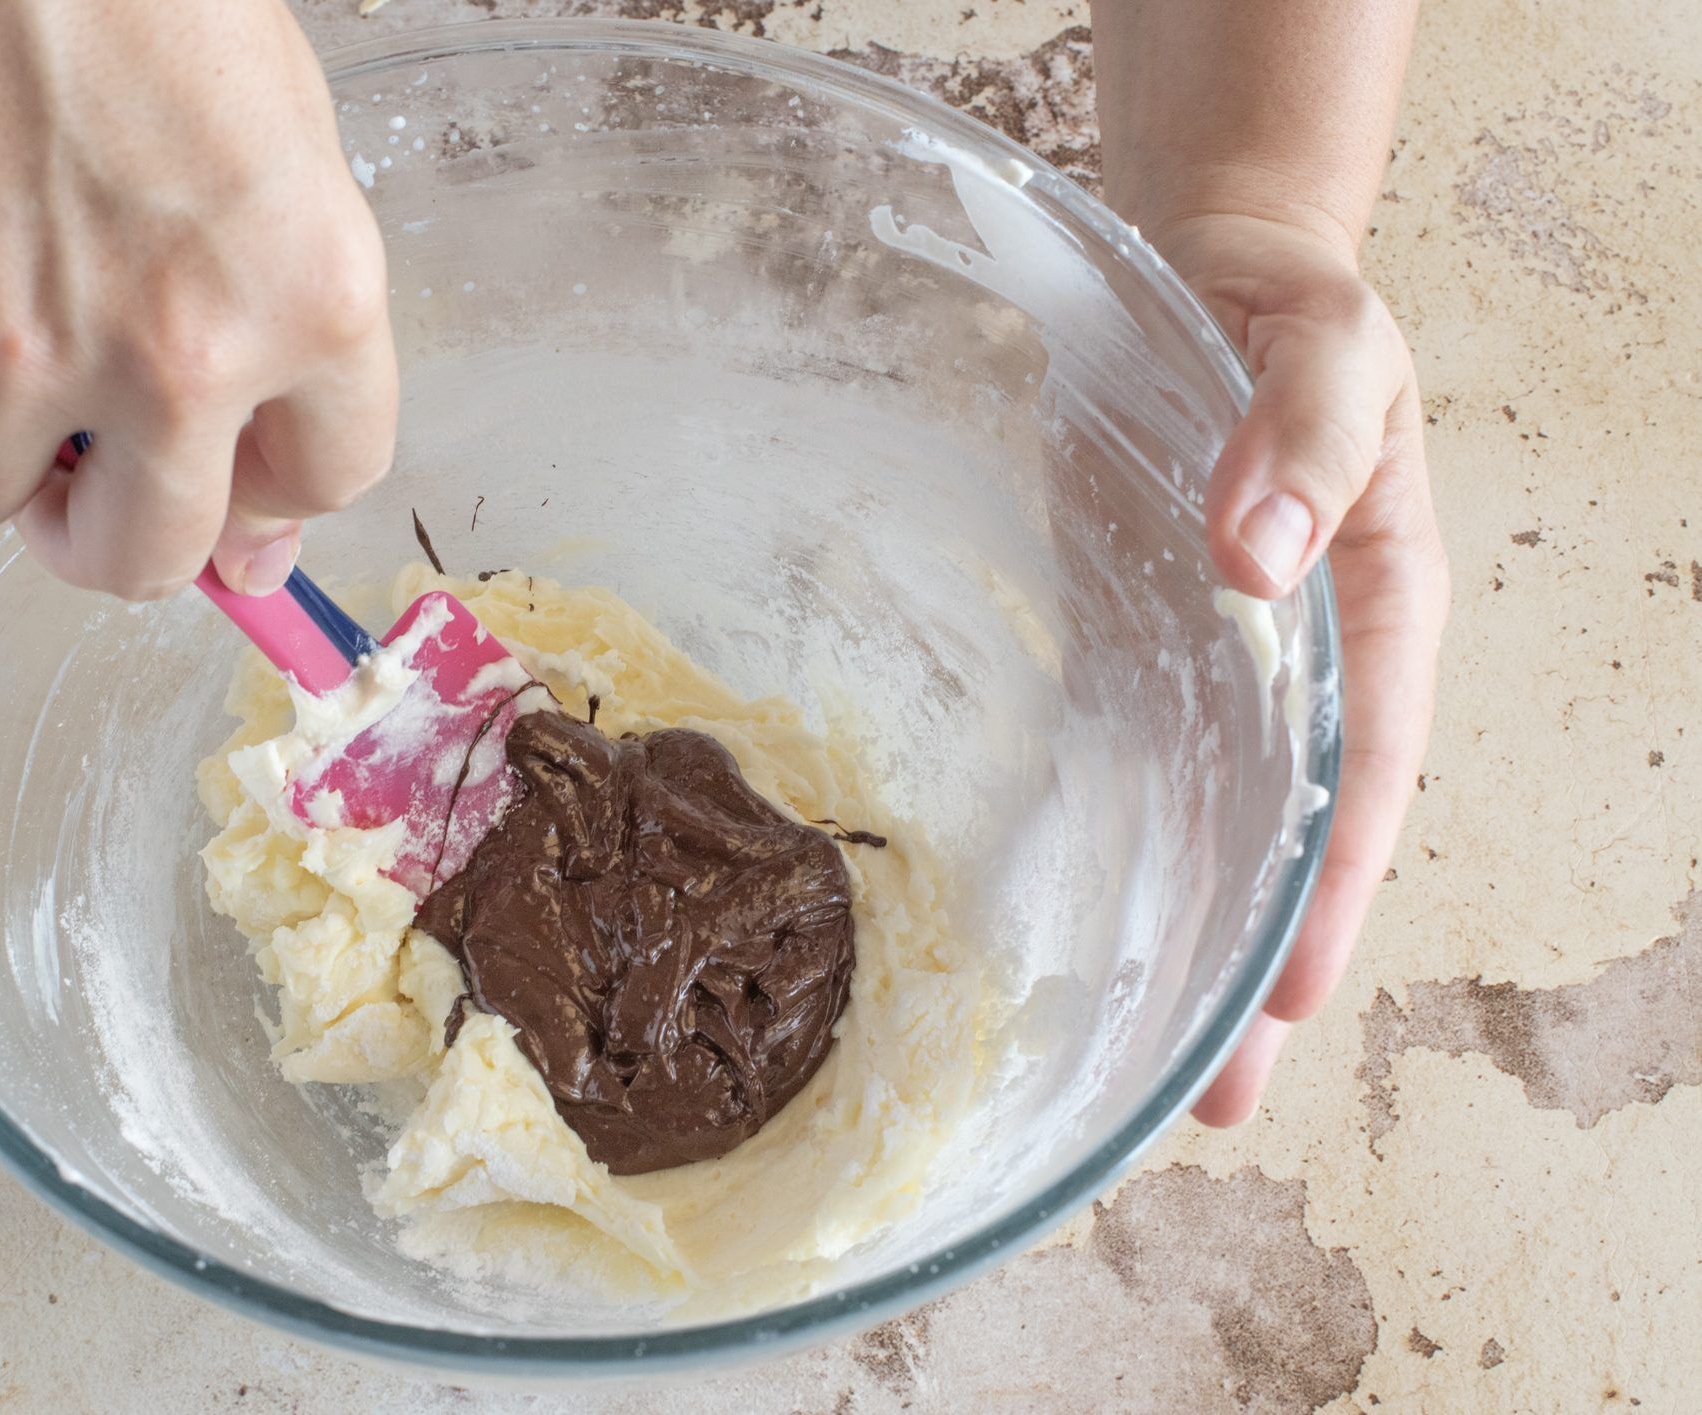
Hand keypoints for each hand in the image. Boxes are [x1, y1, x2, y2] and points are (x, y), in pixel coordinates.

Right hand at [0, 0, 393, 597]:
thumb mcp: (283, 158)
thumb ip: (288, 342)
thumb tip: (247, 518)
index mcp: (314, 304)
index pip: (322, 486)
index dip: (267, 500)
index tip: (229, 494)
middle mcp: (182, 355)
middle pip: (148, 559)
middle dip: (112, 536)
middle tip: (86, 486)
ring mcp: (27, 350)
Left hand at [1157, 213, 1449, 1124]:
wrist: (1206, 268)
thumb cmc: (1287, 306)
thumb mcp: (1327, 348)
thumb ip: (1300, 443)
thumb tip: (1255, 558)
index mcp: (1377, 607)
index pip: (1368, 773)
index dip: (1334, 887)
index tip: (1290, 991)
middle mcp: (1301, 663)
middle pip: (1288, 835)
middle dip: (1255, 966)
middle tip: (1213, 1103)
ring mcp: (1214, 664)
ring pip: (1207, 821)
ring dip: (1178, 934)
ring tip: (1135, 1065)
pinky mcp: (1133, 644)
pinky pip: (1124, 759)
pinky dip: (1105, 843)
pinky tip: (1060, 922)